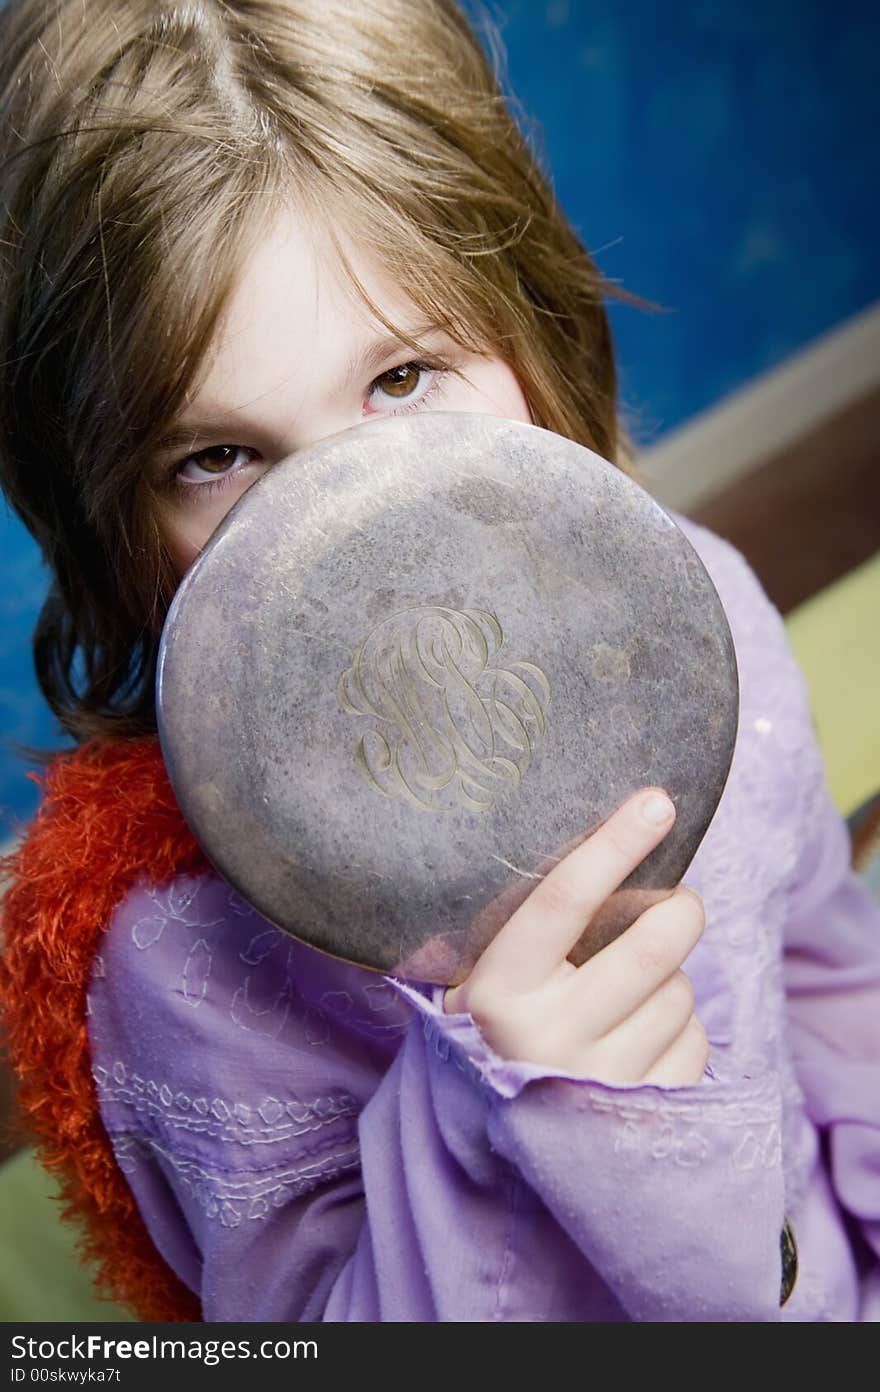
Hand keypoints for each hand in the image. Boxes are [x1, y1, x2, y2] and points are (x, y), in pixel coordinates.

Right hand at [445, 789, 708, 1086]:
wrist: (501, 1141)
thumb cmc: (502, 1028)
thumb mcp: (490, 977)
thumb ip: (533, 927)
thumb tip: (618, 843)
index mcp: (497, 993)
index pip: (562, 901)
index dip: (612, 846)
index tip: (656, 803)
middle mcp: (546, 1041)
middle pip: (650, 949)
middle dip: (681, 910)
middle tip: (681, 900)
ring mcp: (597, 1083)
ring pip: (678, 994)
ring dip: (671, 980)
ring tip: (632, 994)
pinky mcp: (643, 1114)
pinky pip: (694, 1041)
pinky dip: (680, 1028)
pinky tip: (642, 1040)